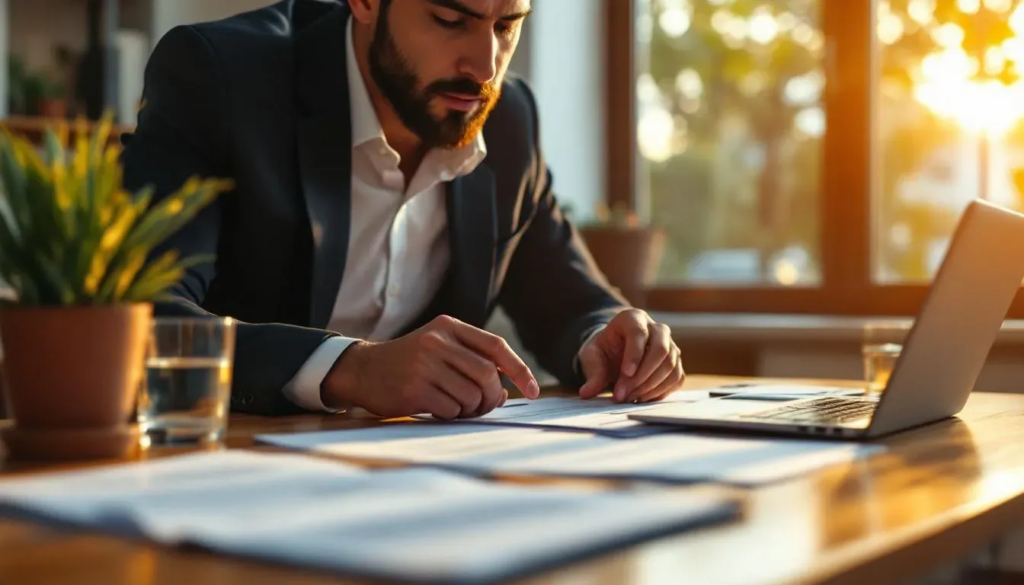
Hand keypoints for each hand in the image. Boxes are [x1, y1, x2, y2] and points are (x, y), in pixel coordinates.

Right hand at [321, 315, 539, 419]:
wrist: (362, 370)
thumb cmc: (409, 363)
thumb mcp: (439, 349)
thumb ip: (472, 363)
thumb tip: (505, 393)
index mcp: (448, 326)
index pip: (496, 347)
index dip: (519, 370)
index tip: (534, 391)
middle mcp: (437, 341)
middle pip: (487, 375)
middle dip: (492, 397)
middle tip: (484, 406)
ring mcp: (425, 364)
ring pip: (471, 395)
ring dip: (470, 409)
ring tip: (455, 406)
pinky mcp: (414, 388)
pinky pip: (451, 409)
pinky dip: (452, 415)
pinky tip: (438, 408)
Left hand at [578, 309, 684, 403]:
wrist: (616, 354)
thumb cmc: (604, 351)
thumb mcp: (592, 357)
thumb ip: (592, 372)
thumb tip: (586, 393)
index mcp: (633, 318)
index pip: (639, 333)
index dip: (634, 355)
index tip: (625, 374)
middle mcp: (657, 329)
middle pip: (661, 350)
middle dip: (642, 376)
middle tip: (623, 395)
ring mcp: (670, 345)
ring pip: (671, 365)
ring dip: (651, 386)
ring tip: (630, 398)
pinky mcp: (676, 363)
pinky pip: (676, 378)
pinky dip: (661, 392)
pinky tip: (643, 398)